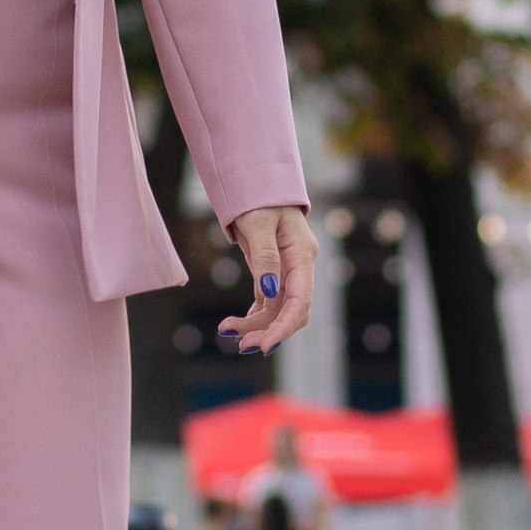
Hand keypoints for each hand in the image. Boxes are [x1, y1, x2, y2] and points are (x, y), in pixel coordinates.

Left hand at [216, 205, 316, 358]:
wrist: (257, 184)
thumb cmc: (259, 198)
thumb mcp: (258, 223)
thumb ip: (265, 257)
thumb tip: (269, 293)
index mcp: (302, 255)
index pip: (301, 301)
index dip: (285, 326)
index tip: (265, 345)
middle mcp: (299, 267)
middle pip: (291, 310)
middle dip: (268, 330)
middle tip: (241, 345)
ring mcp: (288, 271)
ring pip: (277, 310)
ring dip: (256, 325)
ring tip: (228, 331)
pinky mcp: (275, 273)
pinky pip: (268, 302)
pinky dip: (253, 315)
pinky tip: (235, 325)